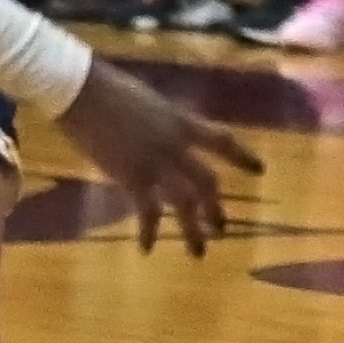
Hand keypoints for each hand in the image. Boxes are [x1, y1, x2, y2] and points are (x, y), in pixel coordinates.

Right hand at [54, 59, 262, 256]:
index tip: (260, 170)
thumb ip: (161, 124)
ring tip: (199, 252)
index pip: (222, 140)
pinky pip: (148, 211)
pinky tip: (146, 249)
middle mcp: (176, 143)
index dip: (242, 157)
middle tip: (223, 230)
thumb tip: (162, 138)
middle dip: (216, 208)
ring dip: (193, 229)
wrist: (83, 90)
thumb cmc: (107, 90)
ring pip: (186, 201)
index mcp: (181, 121)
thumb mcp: (148, 105)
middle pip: (207, 181)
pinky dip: (149, 232)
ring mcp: (156, 161)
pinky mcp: (132, 176)